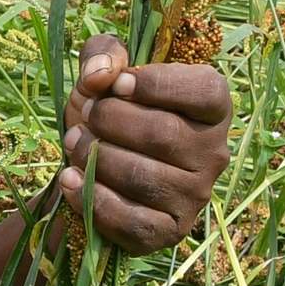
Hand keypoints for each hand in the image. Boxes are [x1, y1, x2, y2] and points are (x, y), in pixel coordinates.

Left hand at [51, 35, 234, 254]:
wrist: (92, 171)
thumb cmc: (108, 114)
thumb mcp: (105, 72)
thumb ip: (104, 54)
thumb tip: (101, 75)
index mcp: (212, 109)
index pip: (205, 91)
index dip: (157, 84)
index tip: (118, 84)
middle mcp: (214, 153)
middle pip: (163, 134)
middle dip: (110, 120)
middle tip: (85, 116)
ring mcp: (195, 196)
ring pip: (142, 176)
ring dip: (96, 157)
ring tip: (73, 143)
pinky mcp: (170, 231)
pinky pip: (132, 221)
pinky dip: (92, 199)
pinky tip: (70, 179)